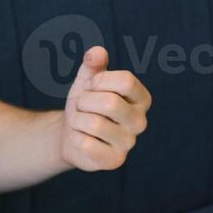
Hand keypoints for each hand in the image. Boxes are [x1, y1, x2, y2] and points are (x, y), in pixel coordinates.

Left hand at [60, 46, 150, 171]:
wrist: (71, 134)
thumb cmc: (85, 105)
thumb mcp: (87, 81)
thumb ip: (93, 64)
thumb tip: (97, 52)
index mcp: (141, 98)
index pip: (126, 80)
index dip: (100, 80)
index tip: (91, 86)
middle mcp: (140, 121)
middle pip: (110, 103)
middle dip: (85, 101)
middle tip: (82, 107)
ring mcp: (129, 143)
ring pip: (94, 124)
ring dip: (77, 120)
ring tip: (80, 123)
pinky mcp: (115, 161)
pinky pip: (86, 144)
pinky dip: (75, 138)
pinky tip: (80, 139)